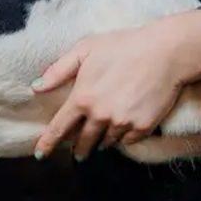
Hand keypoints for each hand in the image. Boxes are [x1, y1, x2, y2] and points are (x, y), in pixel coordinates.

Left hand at [31, 9, 200, 160]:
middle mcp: (100, 116)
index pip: (59, 129)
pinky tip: (123, 128)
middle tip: (77, 152)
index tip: (40, 155)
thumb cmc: (123, 46)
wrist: (165, 52)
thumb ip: (58, 71)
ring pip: (106, 142)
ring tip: (100, 140)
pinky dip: (123, 137)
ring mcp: (122, 124)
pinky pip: (127, 140)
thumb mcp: (85, 50)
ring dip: (100, 142)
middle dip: (78, 148)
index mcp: (82, 98)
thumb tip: (36, 87)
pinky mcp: (143, 127)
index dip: (48, 144)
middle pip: (83, 141)